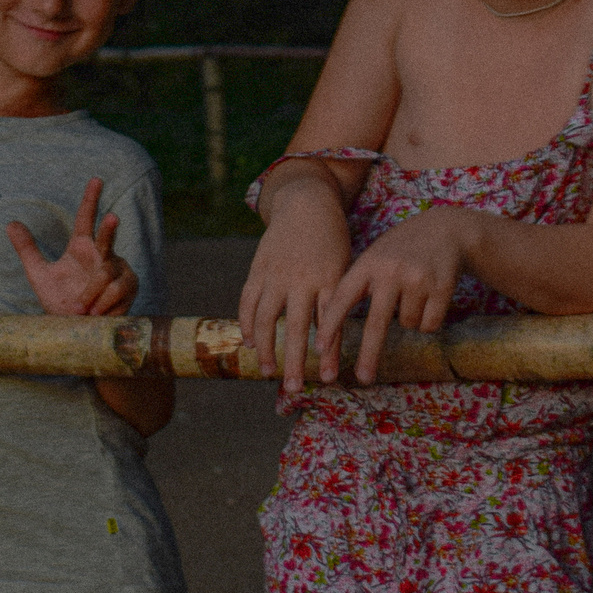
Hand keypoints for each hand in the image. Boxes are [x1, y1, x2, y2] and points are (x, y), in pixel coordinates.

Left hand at [6, 178, 138, 315]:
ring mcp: (119, 269)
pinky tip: (97, 314)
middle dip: (109, 228)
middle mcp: (103, 254)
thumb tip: (10, 223)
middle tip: (111, 215)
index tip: (96, 179)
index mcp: (81, 247)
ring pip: (106, 273)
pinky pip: (117, 290)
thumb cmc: (60, 301)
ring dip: (91, 293)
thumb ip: (27, 249)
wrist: (76, 330)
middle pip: (107, 237)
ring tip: (81, 308)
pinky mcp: (130, 286)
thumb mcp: (40, 275)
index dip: (91, 199)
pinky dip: (103, 304)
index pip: (86, 218)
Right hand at [237, 174, 353, 391]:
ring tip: (267, 371)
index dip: (327, 352)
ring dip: (266, 348)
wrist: (307, 204)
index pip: (328, 323)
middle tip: (295, 388)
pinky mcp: (258, 268)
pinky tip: (250, 342)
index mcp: (329, 278)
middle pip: (296, 328)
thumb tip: (334, 342)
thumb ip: (337, 300)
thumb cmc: (332, 241)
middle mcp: (301, 279)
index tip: (328, 378)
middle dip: (295, 361)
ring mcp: (276, 274)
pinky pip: (248, 301)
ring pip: (267, 318)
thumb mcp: (344, 267)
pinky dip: (248, 323)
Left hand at [317, 207, 474, 385]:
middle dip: (369, 355)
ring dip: (409, 319)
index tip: (319, 348)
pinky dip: (428, 319)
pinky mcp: (442, 288)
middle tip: (363, 379)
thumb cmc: (401, 249)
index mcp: (368, 263)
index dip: (330, 325)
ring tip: (414, 293)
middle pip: (377, 323)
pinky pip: (428, 324)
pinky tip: (430, 297)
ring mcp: (418, 279)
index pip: (343, 298)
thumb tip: (330, 324)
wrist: (446, 229)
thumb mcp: (375, 257)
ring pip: (407, 325)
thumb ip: (356, 284)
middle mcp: (391, 271)